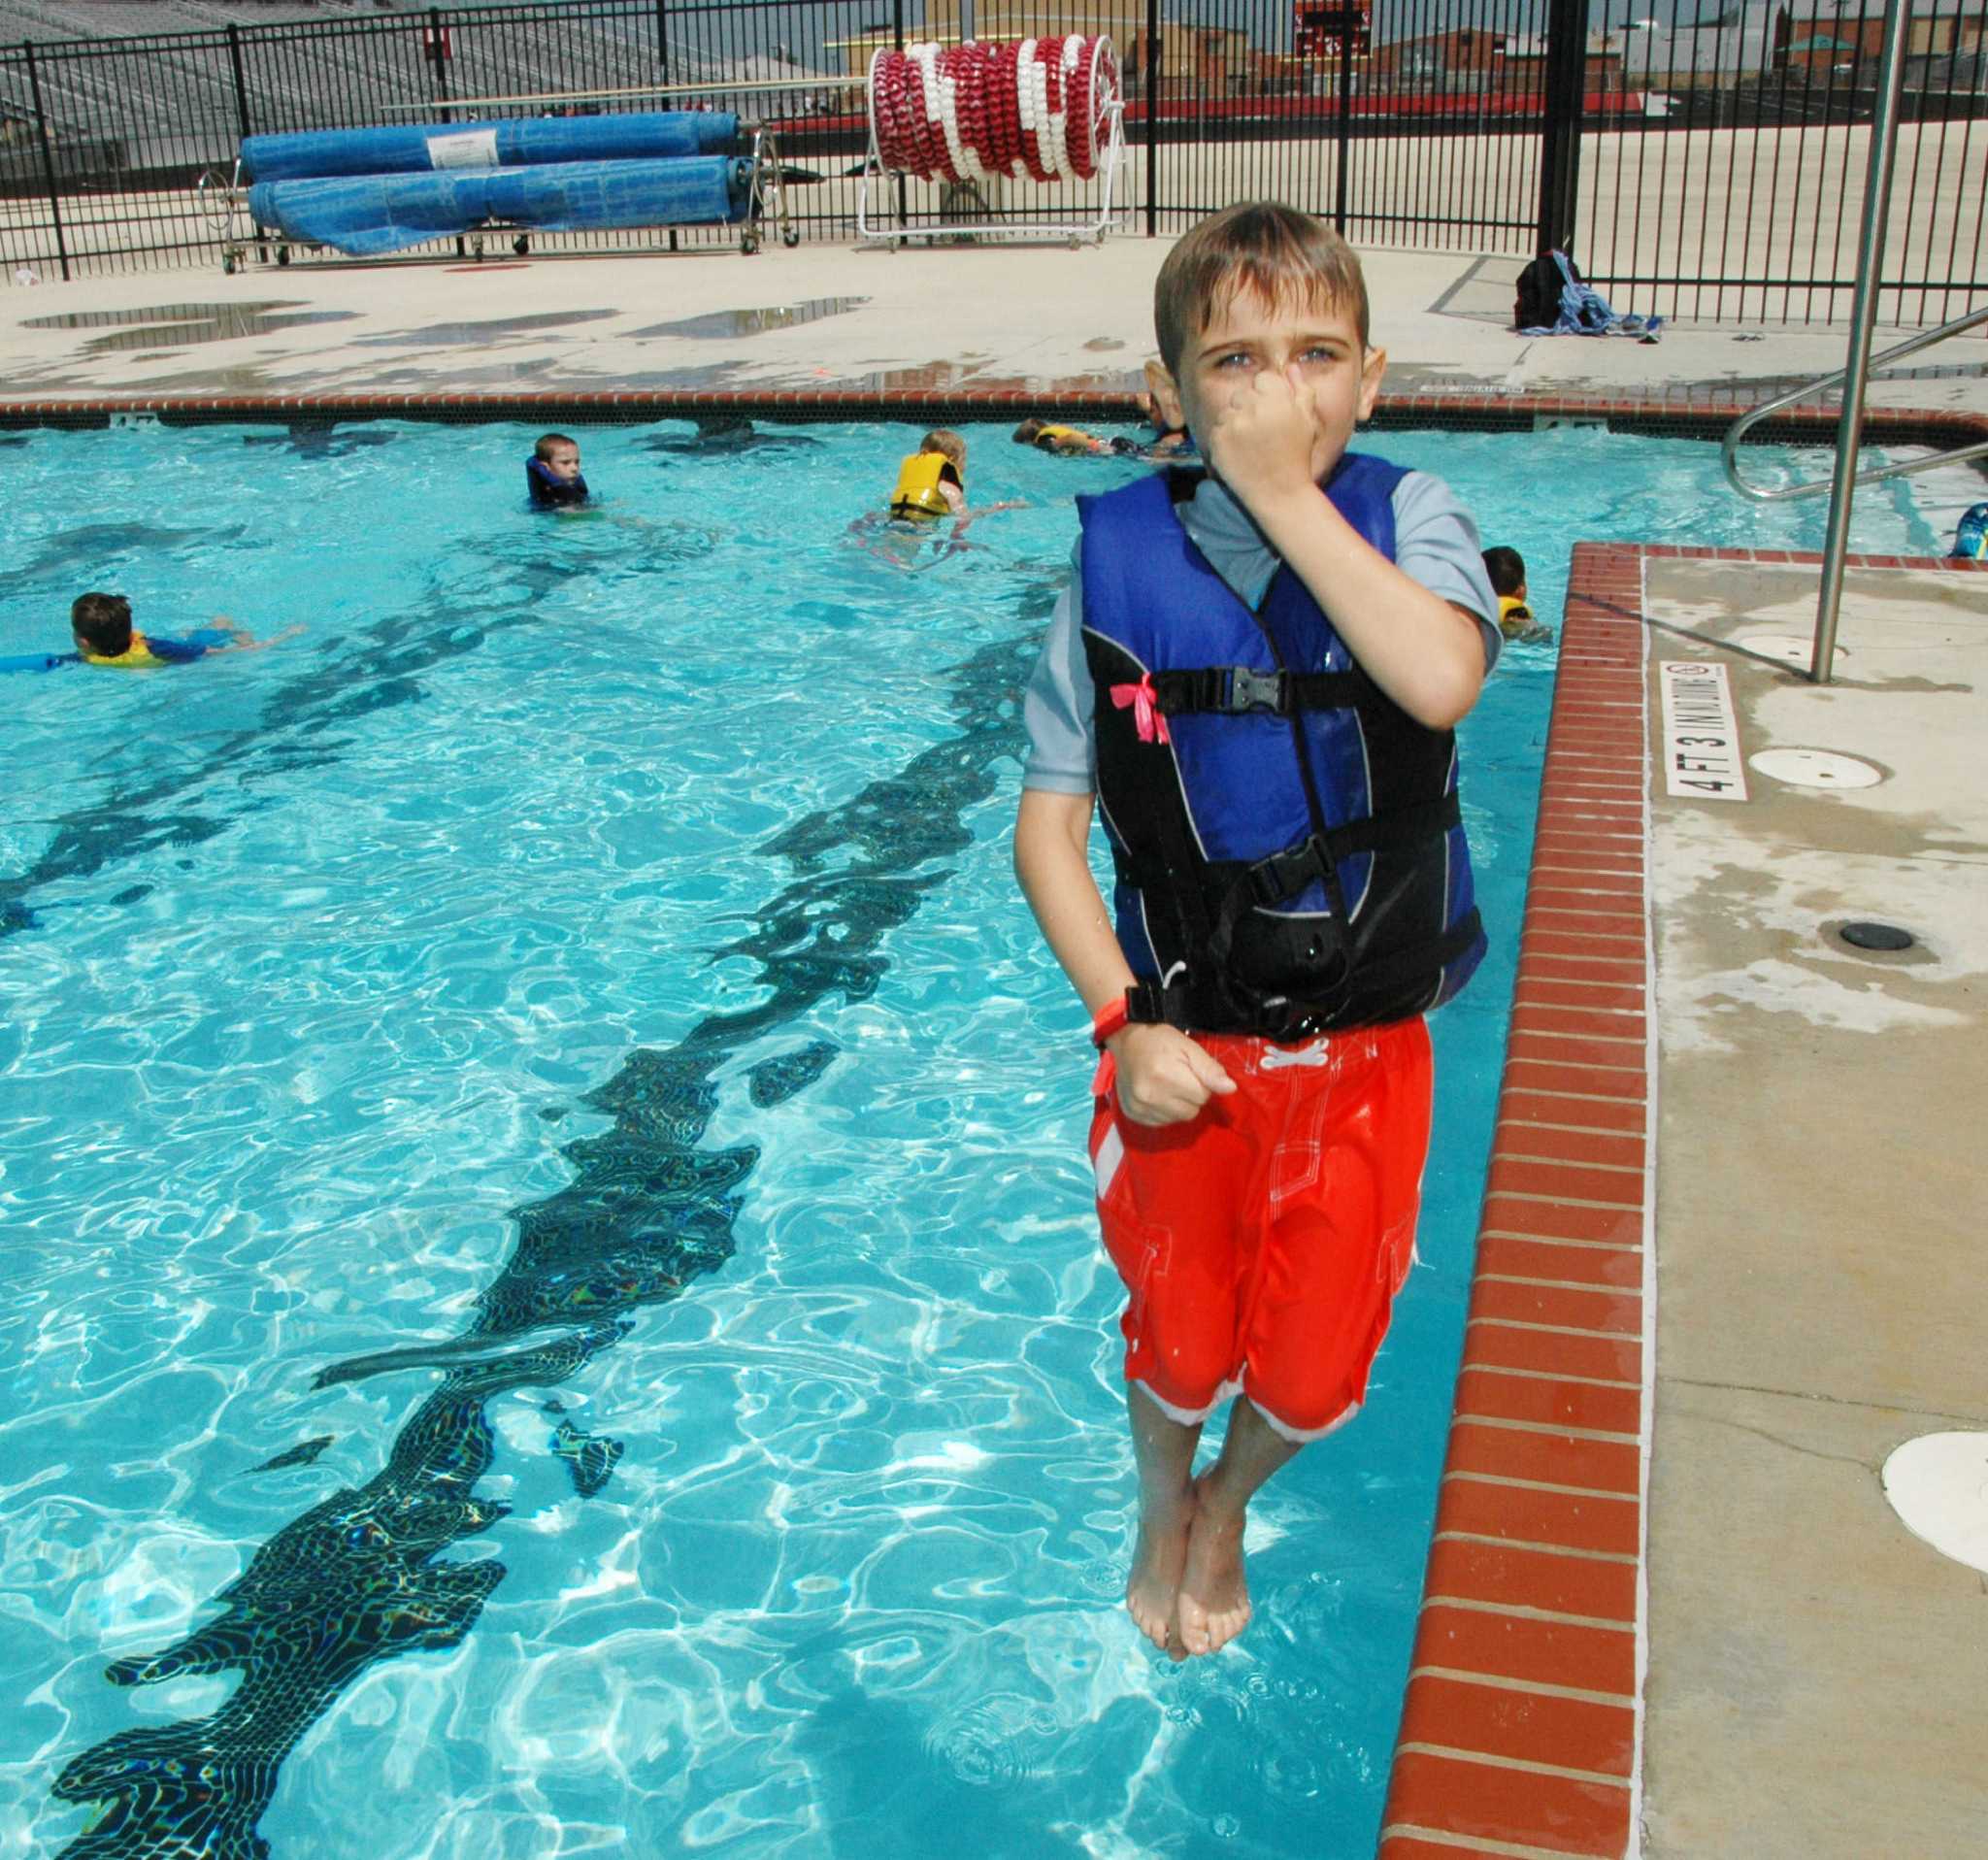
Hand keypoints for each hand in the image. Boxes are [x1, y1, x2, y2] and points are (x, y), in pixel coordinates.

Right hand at [1108, 1023, 1236, 1126]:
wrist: (1126, 1040)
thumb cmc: (1160, 1040)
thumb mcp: (1188, 1047)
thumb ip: (1209, 1069)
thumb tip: (1230, 1088)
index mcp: (1165, 1076)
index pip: (1203, 1096)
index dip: (1201, 1083)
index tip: (1189, 1071)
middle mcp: (1150, 1096)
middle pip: (1191, 1112)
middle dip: (1190, 1096)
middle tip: (1178, 1077)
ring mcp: (1139, 1108)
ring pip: (1177, 1119)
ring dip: (1178, 1105)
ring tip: (1167, 1085)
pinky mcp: (1133, 1115)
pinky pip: (1162, 1122)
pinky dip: (1164, 1111)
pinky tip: (1157, 1094)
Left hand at [1202, 363, 1320, 514]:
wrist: (1280, 493)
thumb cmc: (1297, 456)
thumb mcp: (1308, 421)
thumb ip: (1301, 390)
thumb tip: (1290, 368)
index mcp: (1277, 398)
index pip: (1263, 378)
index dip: (1268, 395)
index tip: (1273, 414)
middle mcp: (1252, 407)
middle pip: (1243, 393)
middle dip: (1250, 407)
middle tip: (1261, 432)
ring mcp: (1232, 424)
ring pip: (1227, 411)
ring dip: (1235, 422)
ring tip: (1250, 444)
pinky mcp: (1217, 441)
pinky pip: (1217, 429)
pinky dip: (1225, 439)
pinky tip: (1240, 453)